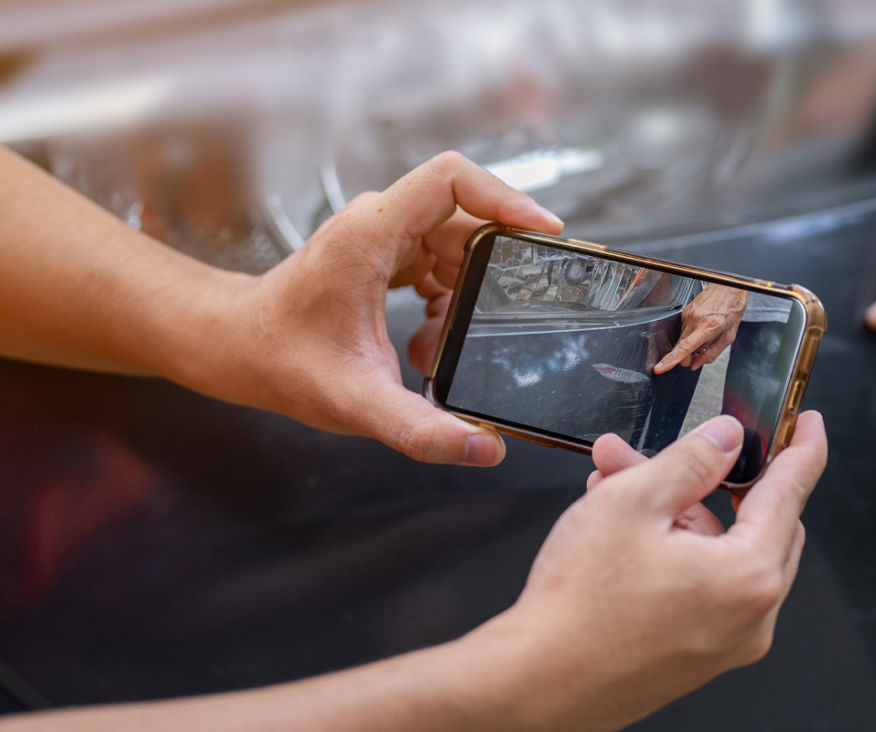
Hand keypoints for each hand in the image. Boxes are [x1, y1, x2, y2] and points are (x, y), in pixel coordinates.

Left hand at [218, 152, 562, 464]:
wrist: (235, 349)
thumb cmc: (280, 361)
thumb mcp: (356, 402)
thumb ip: (421, 429)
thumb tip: (483, 448)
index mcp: (369, 235)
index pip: (451, 181)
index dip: (506, 198)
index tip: (542, 232)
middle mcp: (376, 224)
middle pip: (465, 216)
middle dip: (493, 268)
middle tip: (509, 312)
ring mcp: (379, 236)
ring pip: (454, 242)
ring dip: (467, 292)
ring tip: (448, 341)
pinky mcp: (382, 255)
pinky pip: (438, 260)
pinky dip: (448, 299)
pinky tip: (432, 340)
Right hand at [493, 412, 825, 729]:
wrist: (538, 682)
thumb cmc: (579, 606)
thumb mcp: (634, 502)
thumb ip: (692, 460)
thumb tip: (727, 438)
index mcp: (749, 575)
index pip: (792, 493)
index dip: (802, 448)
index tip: (808, 426)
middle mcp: (750, 617)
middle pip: (757, 523)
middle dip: (710, 480)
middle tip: (669, 451)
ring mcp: (726, 643)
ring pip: (722, 553)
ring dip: (679, 513)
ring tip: (615, 484)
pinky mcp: (697, 656)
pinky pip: (704, 586)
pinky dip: (675, 552)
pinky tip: (622, 531)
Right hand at [654, 284, 748, 373]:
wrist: (729, 288)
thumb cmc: (732, 309)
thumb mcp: (729, 336)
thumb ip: (712, 353)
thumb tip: (696, 364)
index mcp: (707, 326)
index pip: (684, 348)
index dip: (670, 360)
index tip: (659, 368)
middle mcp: (694, 320)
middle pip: (681, 348)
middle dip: (688, 356)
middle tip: (700, 355)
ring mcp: (687, 314)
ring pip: (682, 340)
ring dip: (691, 344)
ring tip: (707, 334)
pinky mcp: (684, 311)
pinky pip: (683, 330)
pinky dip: (691, 334)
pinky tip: (702, 327)